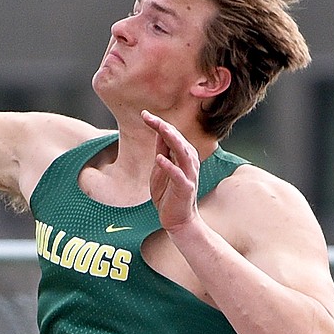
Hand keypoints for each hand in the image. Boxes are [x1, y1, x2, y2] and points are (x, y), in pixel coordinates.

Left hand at [142, 110, 199, 232]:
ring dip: (171, 139)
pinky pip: (179, 175)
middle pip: (177, 139)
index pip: (172, 135)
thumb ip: (162, 151)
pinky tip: (160, 159)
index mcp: (183, 155)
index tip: (144, 114)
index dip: (158, 124)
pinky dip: (169, 167)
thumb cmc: (169, 194)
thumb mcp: (161, 169)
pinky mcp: (186, 188)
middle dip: (163, 126)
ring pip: (182, 153)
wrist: (178, 219)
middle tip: (148, 116)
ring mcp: (189, 175)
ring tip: (159, 128)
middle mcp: (189, 162)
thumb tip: (159, 132)